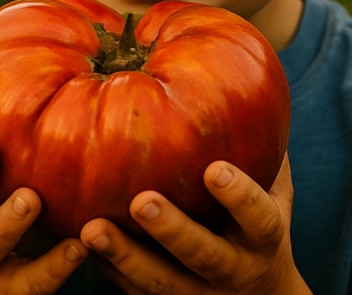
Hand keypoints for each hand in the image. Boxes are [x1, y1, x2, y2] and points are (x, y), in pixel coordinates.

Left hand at [79, 155, 309, 293]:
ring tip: (91, 229)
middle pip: (203, 255)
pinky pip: (132, 292)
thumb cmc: (257, 225)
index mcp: (263, 238)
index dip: (238, 196)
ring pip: (159, 282)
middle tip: (140, 201)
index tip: (214, 169)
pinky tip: (76, 241)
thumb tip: (254, 80)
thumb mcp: (275, 194)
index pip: (258, 218)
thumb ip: (264, 150)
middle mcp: (233, 270)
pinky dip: (107, 269)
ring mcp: (197, 294)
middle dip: (171, 230)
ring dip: (124, 257)